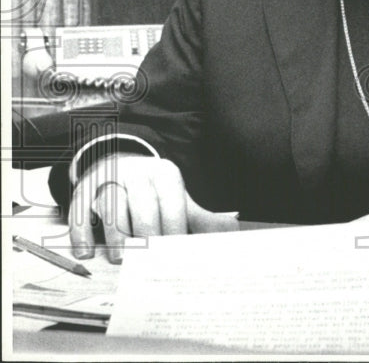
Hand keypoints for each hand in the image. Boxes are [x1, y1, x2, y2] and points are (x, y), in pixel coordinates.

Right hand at [69, 153, 236, 262]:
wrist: (120, 165)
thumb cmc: (153, 192)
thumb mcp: (178, 198)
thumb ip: (201, 217)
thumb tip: (231, 229)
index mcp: (164, 174)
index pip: (171, 199)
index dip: (174, 226)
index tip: (175, 251)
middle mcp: (136, 173)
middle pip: (142, 202)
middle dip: (146, 231)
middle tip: (147, 260)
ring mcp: (108, 179)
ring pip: (111, 204)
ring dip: (115, 233)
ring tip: (120, 259)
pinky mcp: (83, 188)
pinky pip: (80, 209)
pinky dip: (82, 232)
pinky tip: (86, 253)